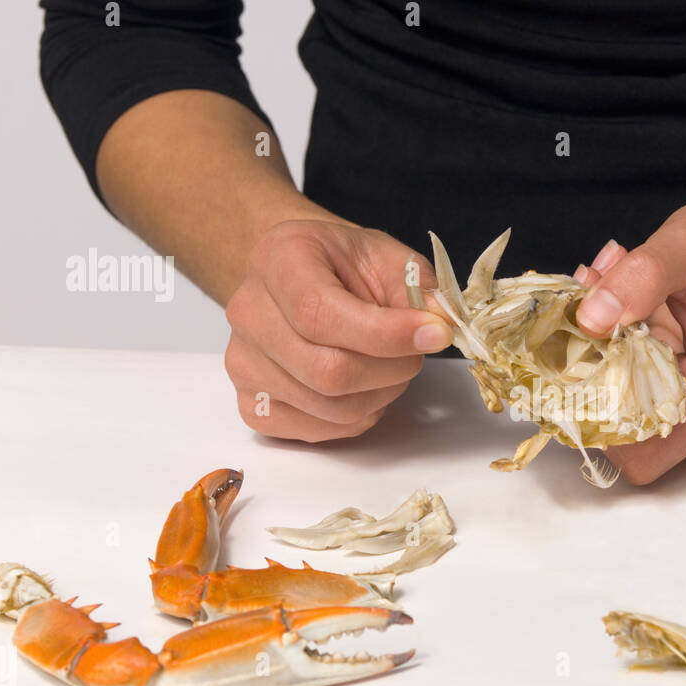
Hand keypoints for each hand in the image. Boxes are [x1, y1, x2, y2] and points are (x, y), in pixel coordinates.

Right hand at [224, 219, 451, 440]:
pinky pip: (318, 429)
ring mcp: (242, 364)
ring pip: (330, 407)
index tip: (434, 334)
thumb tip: (443, 324)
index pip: (320, 314)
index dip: (386, 334)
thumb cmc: (343, 267)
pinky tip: (365, 387)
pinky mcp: (251, 404)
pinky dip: (358, 416)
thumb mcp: (386, 257)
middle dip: (393, 369)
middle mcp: (248, 313)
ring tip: (391, 367)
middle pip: (327, 371)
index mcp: (277, 260)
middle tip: (416, 352)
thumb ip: (418, 288)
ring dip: (381, 394)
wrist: (301, 280)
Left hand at [574, 170, 685, 483]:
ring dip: (604, 351)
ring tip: (608, 284)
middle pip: (627, 433)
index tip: (572, 363)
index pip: (639, 454)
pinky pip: (643, 387)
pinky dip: (623, 346)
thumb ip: (638, 280)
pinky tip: (622, 296)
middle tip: (586, 306)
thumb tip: (589, 320)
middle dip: (593, 372)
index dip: (596, 421)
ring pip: (630, 406)